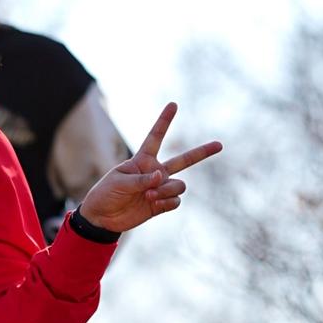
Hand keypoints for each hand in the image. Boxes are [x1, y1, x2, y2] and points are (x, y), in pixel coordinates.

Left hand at [77, 103, 221, 233]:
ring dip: (167, 189)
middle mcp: (155, 172)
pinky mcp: (161, 204)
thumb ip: (142, 179)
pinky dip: (168, 202)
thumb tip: (162, 177)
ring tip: (150, 195)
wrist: (102, 218)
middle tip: (220, 144)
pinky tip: (155, 203)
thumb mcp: (120, 182)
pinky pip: (175, 200)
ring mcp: (160, 188)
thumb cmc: (106, 194)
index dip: (164, 121)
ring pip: (179, 184)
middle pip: (183, 160)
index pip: (156, 137)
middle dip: (202, 152)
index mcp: (142, 160)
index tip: (173, 104)